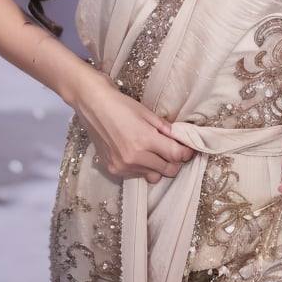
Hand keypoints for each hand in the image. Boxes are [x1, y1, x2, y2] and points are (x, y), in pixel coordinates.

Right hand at [72, 65, 194, 183]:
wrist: (93, 105)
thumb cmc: (121, 105)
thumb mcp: (148, 114)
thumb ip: (166, 130)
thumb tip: (181, 141)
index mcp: (145, 140)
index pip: (176, 155)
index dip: (186, 153)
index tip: (188, 149)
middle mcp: (134, 157)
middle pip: (168, 170)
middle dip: (175, 162)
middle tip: (174, 151)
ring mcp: (123, 166)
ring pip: (153, 176)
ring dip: (158, 166)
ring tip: (153, 152)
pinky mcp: (114, 169)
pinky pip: (137, 175)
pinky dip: (142, 168)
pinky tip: (137, 154)